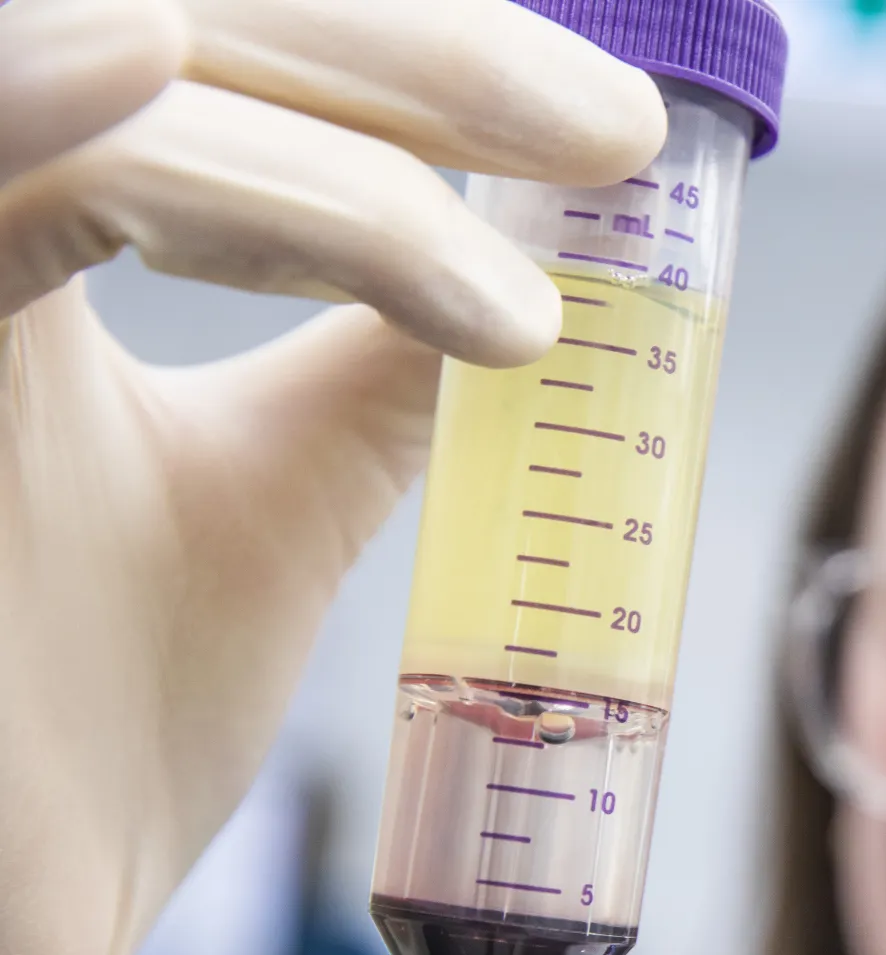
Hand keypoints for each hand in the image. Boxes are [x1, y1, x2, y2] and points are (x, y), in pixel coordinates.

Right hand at [0, 0, 664, 954]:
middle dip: (410, 48)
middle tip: (608, 129)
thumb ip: (371, 369)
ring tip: (526, 297)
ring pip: (130, 57)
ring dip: (356, 133)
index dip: (405, 47)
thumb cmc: (86, 733)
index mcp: (10, 214)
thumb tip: (532, 263)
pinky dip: (224, 177)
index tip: (603, 127)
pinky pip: (27, 174)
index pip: (213, 42)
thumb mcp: (273, 506)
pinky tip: (399, 232)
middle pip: (174, 6)